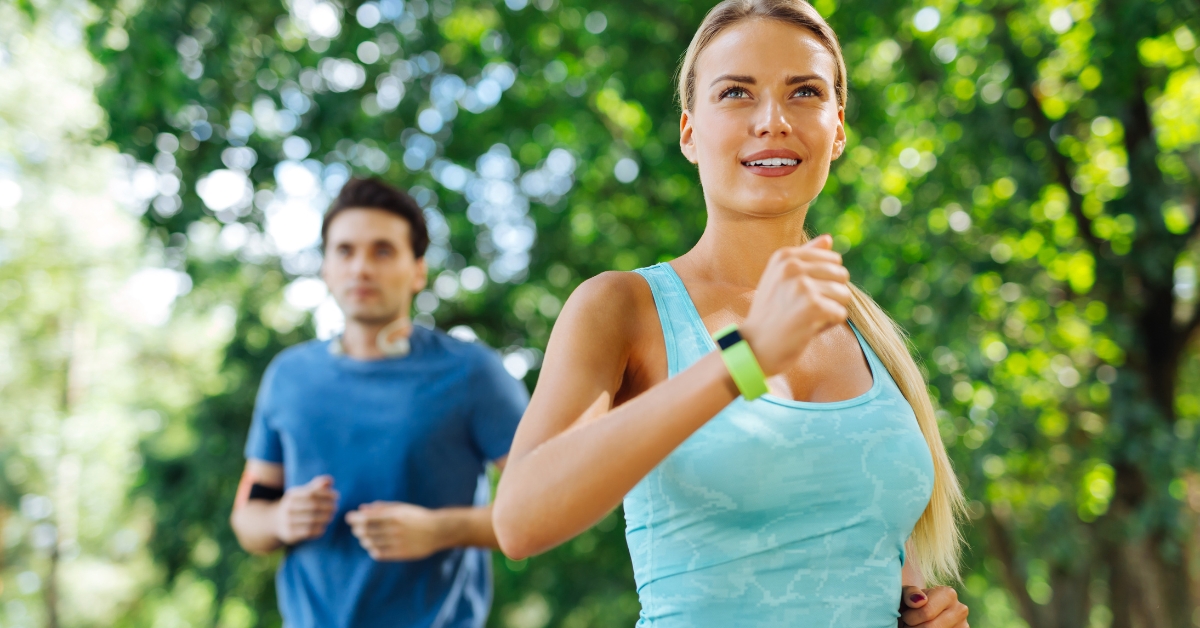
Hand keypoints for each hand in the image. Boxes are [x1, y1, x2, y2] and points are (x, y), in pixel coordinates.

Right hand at [274, 475, 338, 544]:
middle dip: (328, 506)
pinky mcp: (289, 534)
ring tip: (331, 516)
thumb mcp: (303, 493)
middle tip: (336, 507)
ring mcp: (287, 521)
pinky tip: (323, 526)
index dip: (327, 494)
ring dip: (325, 518)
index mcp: (292, 495)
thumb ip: (317, 486)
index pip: (312, 493)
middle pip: (313, 506)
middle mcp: (287, 507)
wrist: (275, 522)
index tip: (336, 496)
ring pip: (312, 520)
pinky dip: (319, 529)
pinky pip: (308, 532)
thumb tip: (330, 480)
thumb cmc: (297, 504)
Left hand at [346, 501, 445, 560]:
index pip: (367, 518)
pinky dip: (372, 550)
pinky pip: (380, 554)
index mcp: (394, 516)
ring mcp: (397, 542)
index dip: (355, 518)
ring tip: (364, 537)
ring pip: (371, 543)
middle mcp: (394, 530)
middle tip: (355, 528)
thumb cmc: (417, 516)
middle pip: (366, 531)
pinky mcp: (401, 554)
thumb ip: (381, 507)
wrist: (437, 530)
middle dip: (357, 529)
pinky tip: (373, 547)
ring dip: (364, 540)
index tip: (349, 518)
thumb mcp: (401, 507)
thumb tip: (362, 508)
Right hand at [739, 234, 852, 375]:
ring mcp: (802, 286)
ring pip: (844, 294)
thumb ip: (805, 257)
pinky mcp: (812, 306)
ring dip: (830, 311)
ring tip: (805, 318)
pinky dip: (828, 325)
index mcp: (785, 256)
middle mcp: (792, 266)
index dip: (824, 281)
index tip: (800, 295)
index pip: (833, 259)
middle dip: (830, 295)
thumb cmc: (770, 314)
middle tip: (804, 309)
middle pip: (841, 275)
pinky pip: (841, 313)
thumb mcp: (781, 279)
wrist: (754, 347)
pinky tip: (808, 328)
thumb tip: (829, 239)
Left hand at [899, 585, 968, 626]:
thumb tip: (920, 600)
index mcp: (948, 594)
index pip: (926, 612)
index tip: (905, 617)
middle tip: (909, 625)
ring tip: (917, 626)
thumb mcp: (906, 593)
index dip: (910, 618)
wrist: (920, 611)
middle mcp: (960, 609)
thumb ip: (909, 593)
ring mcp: (964, 624)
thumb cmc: (911, 603)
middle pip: (931, 627)